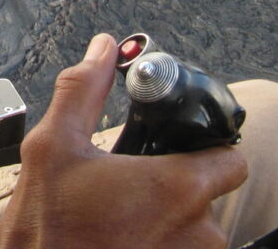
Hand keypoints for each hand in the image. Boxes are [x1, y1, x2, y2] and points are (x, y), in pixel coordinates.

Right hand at [0, 33, 247, 248]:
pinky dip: (157, 245)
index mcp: (178, 188)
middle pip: (210, 199)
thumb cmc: (46, 228)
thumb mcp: (52, 146)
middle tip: (130, 190)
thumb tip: (103, 48)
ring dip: (166, 226)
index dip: (206, 150)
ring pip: (195, 235)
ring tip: (120, 222)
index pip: (231, 161)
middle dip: (176, 192)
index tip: (176, 151)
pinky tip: (120, 241)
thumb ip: (84, 90)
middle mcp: (199, 234)